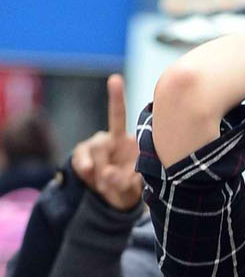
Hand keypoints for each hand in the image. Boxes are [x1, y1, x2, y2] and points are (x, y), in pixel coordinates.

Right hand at [71, 75, 142, 211]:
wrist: (110, 197)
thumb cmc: (127, 187)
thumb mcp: (131, 189)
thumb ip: (123, 183)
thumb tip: (107, 174)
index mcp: (128, 141)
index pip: (120, 117)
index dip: (116, 97)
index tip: (114, 79)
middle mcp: (111, 137)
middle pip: (103, 144)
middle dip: (106, 166)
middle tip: (111, 182)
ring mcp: (95, 145)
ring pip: (93, 152)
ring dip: (98, 172)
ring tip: (103, 185)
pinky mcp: (82, 153)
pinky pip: (80, 158)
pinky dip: (83, 167)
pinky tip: (88, 173)